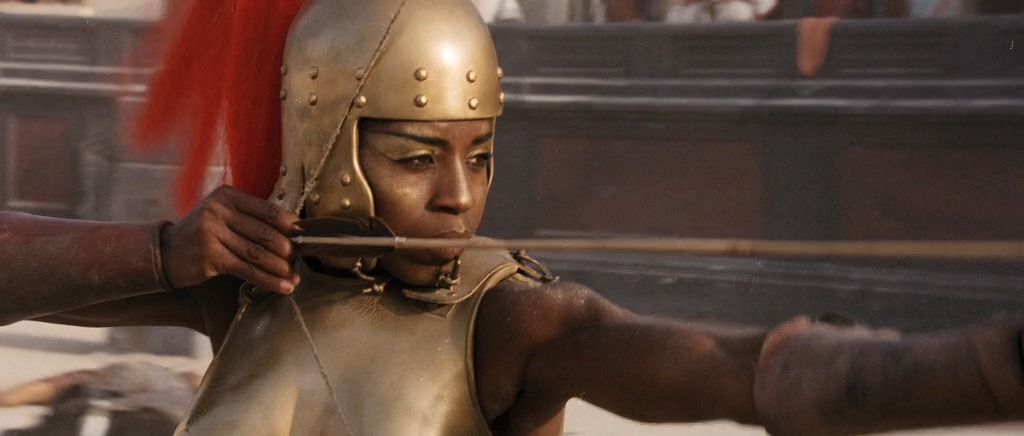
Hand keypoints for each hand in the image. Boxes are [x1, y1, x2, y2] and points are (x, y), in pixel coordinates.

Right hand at [161, 185, 300, 293]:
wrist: (165, 252)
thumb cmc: (203, 233)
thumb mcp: (223, 215)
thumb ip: (251, 218)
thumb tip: (293, 231)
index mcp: (227, 195)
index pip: (267, 210)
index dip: (291, 225)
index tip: (306, 236)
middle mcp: (218, 210)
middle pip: (265, 232)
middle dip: (288, 250)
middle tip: (301, 260)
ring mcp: (212, 232)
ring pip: (258, 253)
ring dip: (280, 268)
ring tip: (295, 277)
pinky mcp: (210, 256)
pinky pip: (247, 269)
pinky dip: (268, 280)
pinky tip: (282, 287)